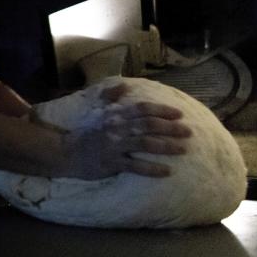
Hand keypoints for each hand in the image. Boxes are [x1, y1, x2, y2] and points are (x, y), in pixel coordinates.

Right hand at [56, 83, 190, 179]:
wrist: (67, 152)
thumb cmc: (86, 132)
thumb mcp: (96, 109)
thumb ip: (110, 96)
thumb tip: (125, 85)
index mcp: (115, 114)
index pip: (142, 109)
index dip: (162, 110)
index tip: (179, 114)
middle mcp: (116, 128)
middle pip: (148, 125)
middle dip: (171, 128)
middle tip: (189, 132)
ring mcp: (114, 146)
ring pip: (145, 144)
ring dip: (166, 146)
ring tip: (183, 149)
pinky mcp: (112, 163)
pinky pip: (135, 166)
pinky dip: (152, 169)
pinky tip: (167, 171)